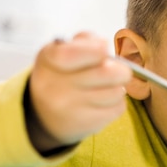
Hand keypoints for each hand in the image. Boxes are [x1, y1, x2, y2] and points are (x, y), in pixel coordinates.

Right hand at [26, 32, 130, 153]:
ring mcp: (70, 108)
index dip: (96, 50)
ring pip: (117, 92)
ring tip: (107, 86)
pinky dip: (117, 102)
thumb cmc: (63, 73)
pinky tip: (104, 101)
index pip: (72, 54)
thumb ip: (86, 41)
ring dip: (118, 87)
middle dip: (121, 69)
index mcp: (49, 59)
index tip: (105, 50)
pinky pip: (118, 108)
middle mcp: (56, 86)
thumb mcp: (63, 50)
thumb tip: (105, 47)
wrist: (46, 113)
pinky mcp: (86, 124)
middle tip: (119, 70)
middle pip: (107, 73)